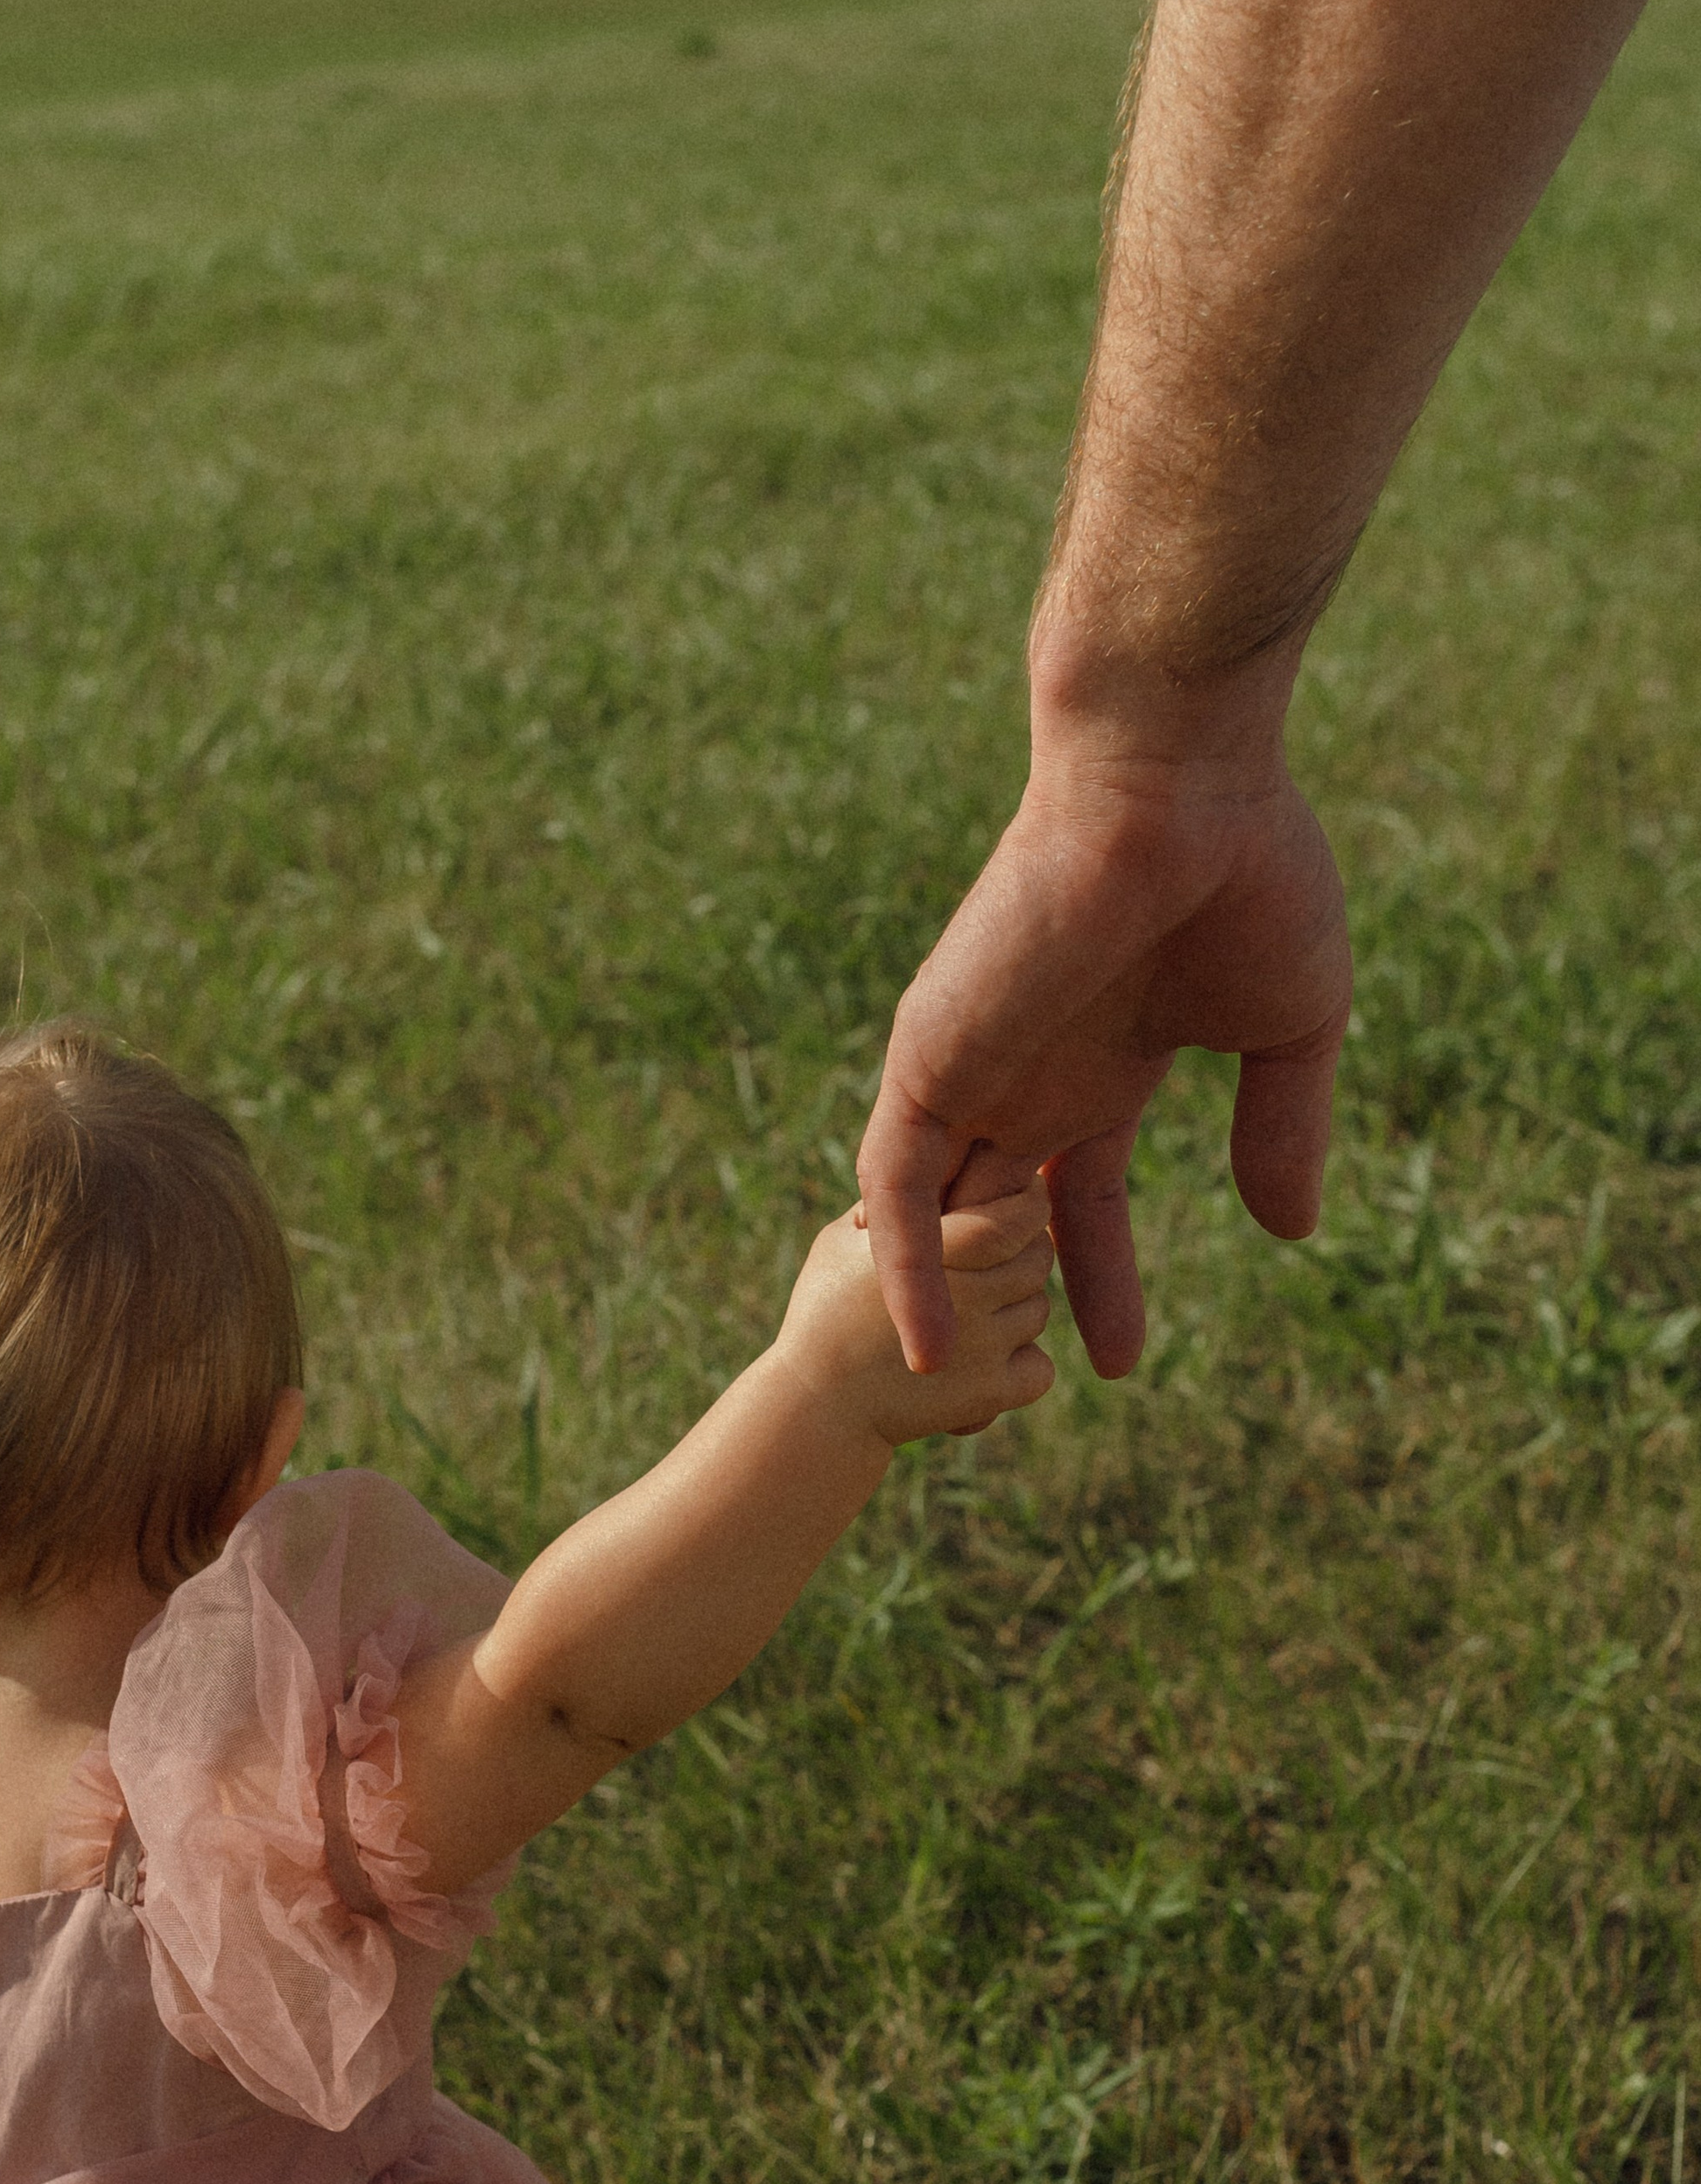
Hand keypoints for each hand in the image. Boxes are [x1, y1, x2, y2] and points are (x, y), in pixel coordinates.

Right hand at [774, 1176, 1055, 1445]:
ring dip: (1015, 1309)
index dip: (1026, 1203)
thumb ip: (890, 1206)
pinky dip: (1022, 1367)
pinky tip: (985, 1361)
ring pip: (1038, 1311)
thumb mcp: (841, 1242)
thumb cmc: (822, 1316)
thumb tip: (936, 1169)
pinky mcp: (992, 1395)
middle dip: (1021, 1252)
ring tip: (971, 1316)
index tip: (1017, 1203)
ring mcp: (985, 1348)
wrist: (817, 1407)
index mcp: (934, 1250)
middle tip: (993, 1260)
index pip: (1017, 1215)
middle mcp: (969, 1297)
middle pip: (1037, 1258)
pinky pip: (1041, 1369)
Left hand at [855, 719, 1351, 1377]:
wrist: (1179, 784)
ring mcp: (971, 1068)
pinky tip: (923, 1343)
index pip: (1085, 1198)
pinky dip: (904, 1267)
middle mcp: (1025, 1072)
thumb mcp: (1286, 1029)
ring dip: (948, 1302)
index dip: (1099, 1279)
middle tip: (1020, 1395)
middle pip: (1001, 1224)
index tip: (1114, 1360)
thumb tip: (1288, 1232)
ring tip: (964, 1398)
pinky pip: (895, 1188)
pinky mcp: (929, 1059)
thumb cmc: (1246, 873)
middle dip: (1011, 1310)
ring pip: (936, 1214)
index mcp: (1100, 1062)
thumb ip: (1279, 1130)